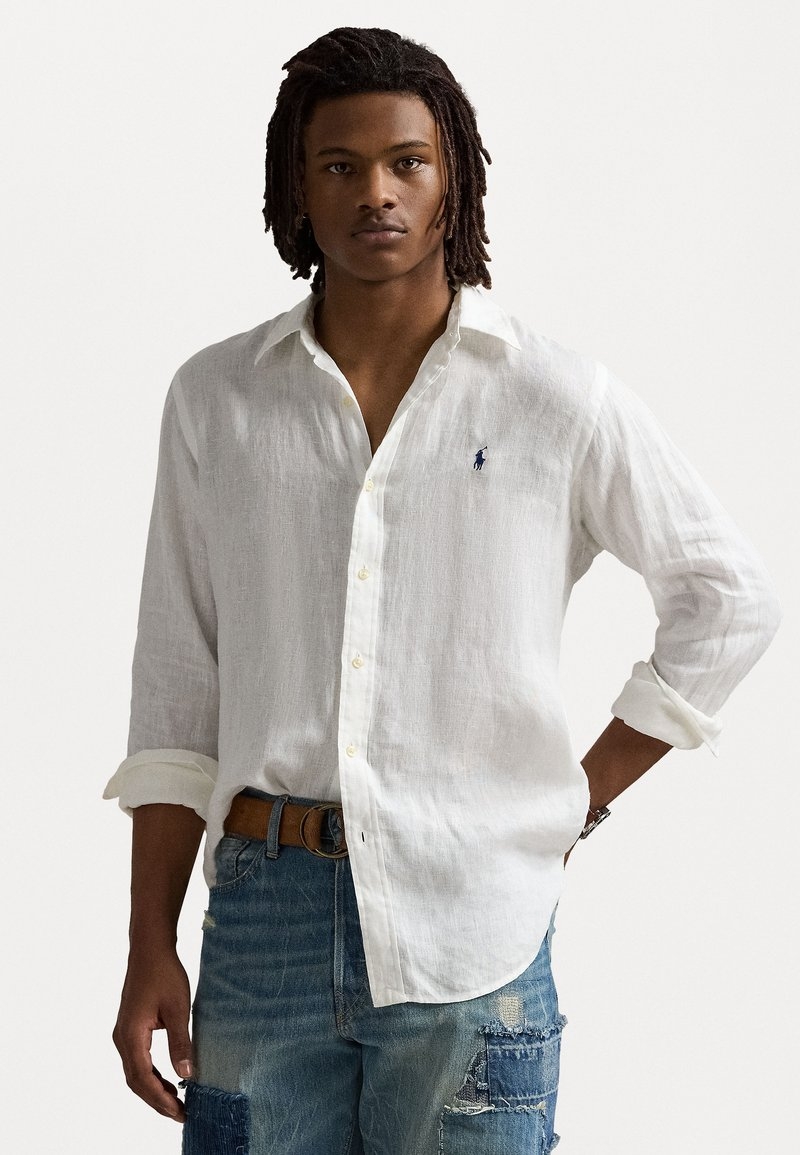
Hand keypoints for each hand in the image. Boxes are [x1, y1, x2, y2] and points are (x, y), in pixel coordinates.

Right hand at [112, 948, 193, 1121]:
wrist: (150, 949)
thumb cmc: (164, 973)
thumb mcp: (178, 1009)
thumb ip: (180, 1043)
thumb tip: (186, 1075)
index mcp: (131, 1036)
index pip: (143, 1079)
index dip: (160, 1099)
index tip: (179, 1112)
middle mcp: (122, 1038)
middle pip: (136, 1081)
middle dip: (157, 1100)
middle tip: (181, 1113)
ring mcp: (123, 1034)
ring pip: (135, 1072)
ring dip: (153, 1089)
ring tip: (176, 1101)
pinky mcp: (129, 1029)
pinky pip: (137, 1060)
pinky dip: (150, 1075)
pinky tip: (167, 1079)